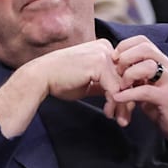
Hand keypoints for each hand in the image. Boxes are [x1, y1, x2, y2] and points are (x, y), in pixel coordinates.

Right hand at [0, 38, 130, 135]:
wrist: (40, 77)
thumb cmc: (60, 80)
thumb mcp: (88, 81)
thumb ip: (104, 84)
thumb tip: (120, 96)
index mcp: (103, 48)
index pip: (123, 72)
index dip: (124, 92)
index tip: (120, 110)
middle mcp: (106, 47)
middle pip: (126, 78)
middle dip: (127, 101)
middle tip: (124, 119)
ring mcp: (103, 54)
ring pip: (123, 85)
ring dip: (122, 106)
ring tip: (119, 120)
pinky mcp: (99, 64)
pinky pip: (115, 89)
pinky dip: (114, 104)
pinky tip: (108, 113)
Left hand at [110, 36, 167, 149]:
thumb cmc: (164, 107)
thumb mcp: (148, 87)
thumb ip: (136, 76)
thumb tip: (115, 69)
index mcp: (163, 62)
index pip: (143, 41)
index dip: (125, 46)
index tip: (114, 59)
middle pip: (144, 48)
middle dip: (125, 58)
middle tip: (116, 73)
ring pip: (146, 66)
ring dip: (128, 76)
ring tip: (121, 87)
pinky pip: (144, 90)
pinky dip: (128, 94)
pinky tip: (118, 98)